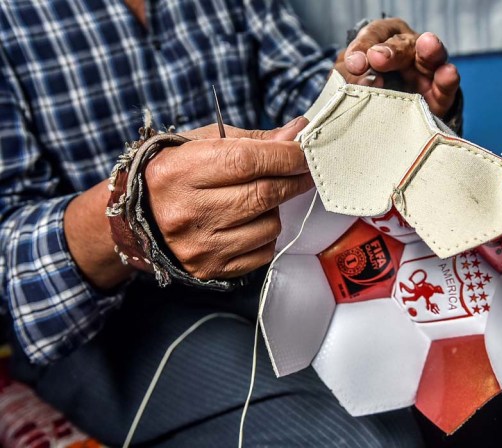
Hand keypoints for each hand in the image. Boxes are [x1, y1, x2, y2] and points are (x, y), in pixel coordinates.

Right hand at [145, 117, 311, 279]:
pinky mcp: (211, 269)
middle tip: (304, 170)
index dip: (286, 156)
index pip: (247, 161)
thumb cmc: (177, 173)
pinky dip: (267, 235)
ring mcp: (199, 246)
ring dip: (276, 209)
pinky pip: (263, 252)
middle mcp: (187, 212)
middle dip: (294, 179)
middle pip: (263, 194)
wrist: (139, 217)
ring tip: (260, 198)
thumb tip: (298, 132)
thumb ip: (254, 141)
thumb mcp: (204, 144)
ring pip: (269, 226)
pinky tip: (250, 222)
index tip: (305, 151)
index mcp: (180, 172)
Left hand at [334, 18, 459, 118]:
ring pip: (431, 57)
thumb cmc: (364, 89)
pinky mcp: (439, 93)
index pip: (373, 35)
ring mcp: (426, 70)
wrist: (386, 120)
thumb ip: (354, 78)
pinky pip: (446, 85)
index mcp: (382, 40)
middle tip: (377, 58)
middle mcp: (407, 49)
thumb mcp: (353, 80)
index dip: (363, 46)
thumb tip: (363, 81)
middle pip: (401, 45)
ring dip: (430, 50)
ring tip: (428, 44)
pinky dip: (447, 79)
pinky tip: (447, 73)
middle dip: (390, 51)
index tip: (354, 64)